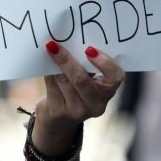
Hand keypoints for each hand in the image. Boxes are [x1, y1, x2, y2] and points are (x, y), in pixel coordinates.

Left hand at [32, 40, 124, 155]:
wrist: (59, 119)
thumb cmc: (77, 90)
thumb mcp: (88, 81)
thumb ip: (87, 65)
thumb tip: (73, 41)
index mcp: (107, 92)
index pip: (116, 77)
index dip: (104, 63)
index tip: (89, 49)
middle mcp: (96, 105)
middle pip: (81, 80)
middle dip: (67, 60)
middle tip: (55, 44)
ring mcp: (77, 111)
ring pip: (64, 81)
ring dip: (55, 64)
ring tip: (49, 49)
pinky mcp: (59, 112)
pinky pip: (52, 87)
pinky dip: (48, 73)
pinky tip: (44, 63)